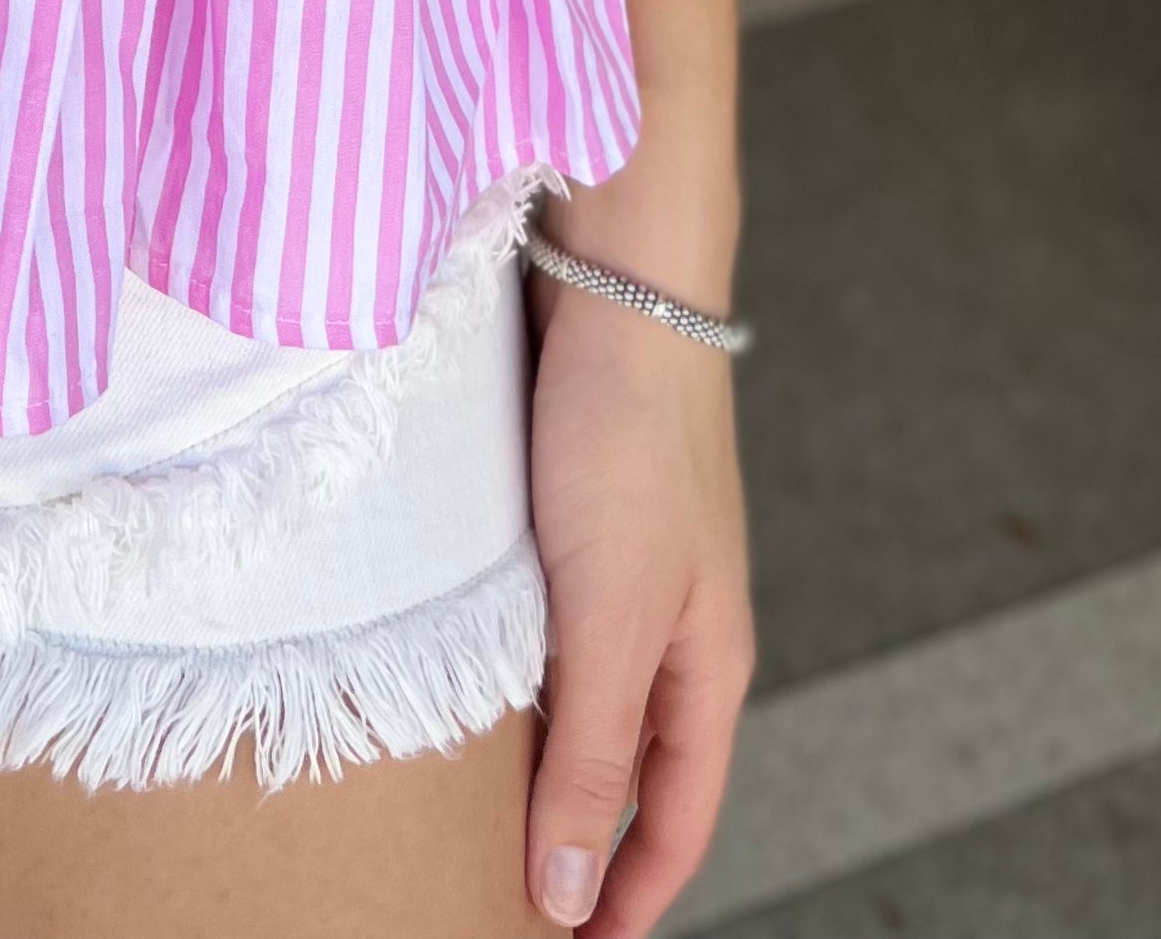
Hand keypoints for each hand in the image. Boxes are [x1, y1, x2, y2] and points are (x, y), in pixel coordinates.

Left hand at [522, 278, 753, 933]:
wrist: (615, 282)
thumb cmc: (626, 438)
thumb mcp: (607, 613)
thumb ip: (590, 752)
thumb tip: (567, 889)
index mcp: (705, 664)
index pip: (674, 821)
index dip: (624, 897)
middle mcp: (673, 626)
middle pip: (630, 768)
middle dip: (577, 840)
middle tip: (498, 888)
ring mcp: (626, 568)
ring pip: (583, 696)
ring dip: (537, 755)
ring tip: (465, 806)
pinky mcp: (577, 516)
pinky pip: (547, 628)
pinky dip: (510, 674)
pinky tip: (455, 681)